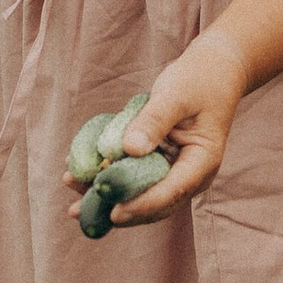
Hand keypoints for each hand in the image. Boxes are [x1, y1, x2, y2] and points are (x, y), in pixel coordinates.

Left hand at [87, 29, 249, 226]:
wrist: (212, 71)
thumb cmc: (199, 80)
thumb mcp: (175, 95)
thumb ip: (153, 121)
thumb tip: (129, 149)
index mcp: (202, 162)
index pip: (171, 192)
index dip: (141, 205)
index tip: (112, 211)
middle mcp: (189, 174)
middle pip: (152, 203)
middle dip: (114, 206)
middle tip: (76, 211)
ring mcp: (173, 171)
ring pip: (138, 192)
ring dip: (104, 192)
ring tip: (70, 185)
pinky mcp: (158, 162)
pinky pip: (132, 175)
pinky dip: (106, 174)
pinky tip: (77, 170)